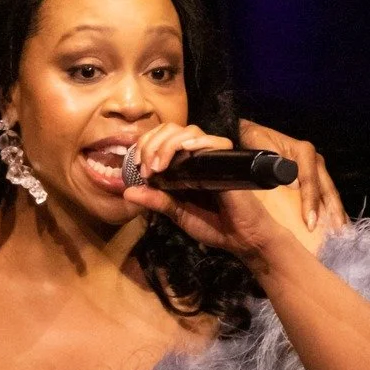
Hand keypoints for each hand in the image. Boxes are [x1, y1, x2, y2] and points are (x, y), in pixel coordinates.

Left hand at [121, 122, 288, 259]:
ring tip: (159, 166)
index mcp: (183, 165)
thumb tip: (127, 192)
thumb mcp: (177, 213)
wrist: (242, 240)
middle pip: (171, 130)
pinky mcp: (230, 162)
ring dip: (167, 144)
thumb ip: (155, 201)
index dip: (145, 145)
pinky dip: (199, 142)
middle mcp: (197, 156)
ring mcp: (214, 157)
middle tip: (146, 168)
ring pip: (189, 131)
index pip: (161, 138)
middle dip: (151, 144)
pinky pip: (217, 142)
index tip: (138, 167)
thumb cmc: (213, 225)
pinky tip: (186, 148)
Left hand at [237, 118, 344, 230]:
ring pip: (330, 195)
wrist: (253, 136)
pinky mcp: (316, 178)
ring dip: (336, 214)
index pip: (310, 181)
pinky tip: (337, 227)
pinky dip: (332, 212)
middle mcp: (314, 161)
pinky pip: (327, 197)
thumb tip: (293, 184)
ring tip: (341, 234)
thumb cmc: (254, 140)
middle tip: (336, 234)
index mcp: (304, 152)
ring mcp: (317, 170)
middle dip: (332, 212)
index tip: (310, 221)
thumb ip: (273, 160)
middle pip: (326, 190)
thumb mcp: (259, 144)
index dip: (310, 202)